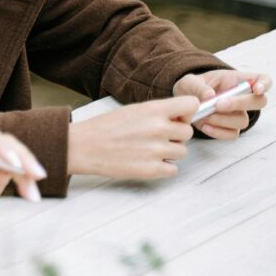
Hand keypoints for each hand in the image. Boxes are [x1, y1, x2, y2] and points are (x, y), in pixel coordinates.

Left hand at [0, 123, 47, 232]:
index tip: (13, 162)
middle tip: (36, 175)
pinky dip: (27, 182)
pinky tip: (31, 196)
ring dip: (29, 171)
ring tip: (33, 195)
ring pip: (16, 156)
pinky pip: (20, 171)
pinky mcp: (1, 171)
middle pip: (5, 142)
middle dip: (22, 156)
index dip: (0, 145)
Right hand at [68, 96, 198, 179]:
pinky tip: (146, 161)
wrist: (84, 146)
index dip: (187, 113)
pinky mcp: (153, 170)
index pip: (191, 105)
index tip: (179, 118)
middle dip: (175, 136)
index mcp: (154, 110)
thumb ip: (158, 113)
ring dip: (168, 153)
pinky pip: (173, 169)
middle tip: (156, 137)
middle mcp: (159, 128)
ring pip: (182, 152)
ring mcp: (157, 150)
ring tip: (146, 150)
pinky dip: (162, 167)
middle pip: (188, 133)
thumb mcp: (133, 110)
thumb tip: (179, 119)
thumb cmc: (104, 127)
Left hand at [174, 69, 269, 139]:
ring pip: (243, 121)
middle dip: (240, 104)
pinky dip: (218, 132)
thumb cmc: (192, 88)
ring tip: (204, 115)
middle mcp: (243, 98)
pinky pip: (232, 134)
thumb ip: (199, 86)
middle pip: (259, 102)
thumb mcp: (190, 82)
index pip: (263, 80)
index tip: (256, 89)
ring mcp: (238, 114)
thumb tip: (210, 96)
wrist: (184, 102)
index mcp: (238, 81)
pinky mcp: (230, 128)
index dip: (264, 84)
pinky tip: (205, 126)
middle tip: (218, 104)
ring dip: (223, 119)